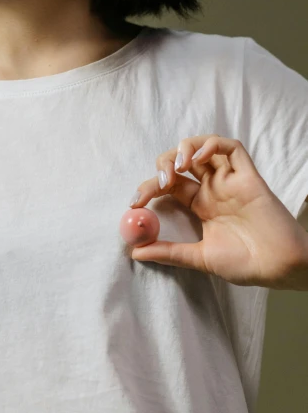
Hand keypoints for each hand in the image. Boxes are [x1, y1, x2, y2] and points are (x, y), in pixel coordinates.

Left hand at [128, 135, 307, 287]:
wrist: (279, 268)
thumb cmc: (246, 264)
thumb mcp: (200, 258)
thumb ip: (170, 252)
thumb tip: (135, 251)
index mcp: (201, 205)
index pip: (169, 185)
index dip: (149, 187)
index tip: (134, 203)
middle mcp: (213, 188)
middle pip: (180, 161)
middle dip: (163, 165)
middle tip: (161, 183)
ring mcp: (229, 179)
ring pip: (203, 146)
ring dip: (184, 149)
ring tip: (178, 167)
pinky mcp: (247, 175)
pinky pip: (231, 148)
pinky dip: (212, 144)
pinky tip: (200, 157)